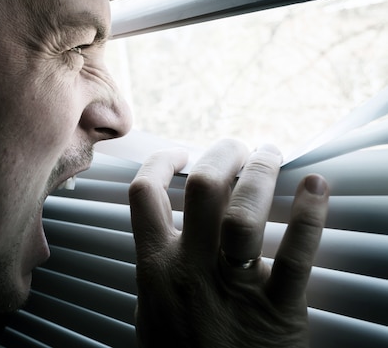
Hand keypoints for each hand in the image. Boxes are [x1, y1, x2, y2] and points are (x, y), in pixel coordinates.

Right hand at [129, 139, 328, 347]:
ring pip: (245, 212)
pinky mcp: (278, 309)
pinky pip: (297, 256)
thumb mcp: (150, 314)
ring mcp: (234, 288)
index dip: (161, 162)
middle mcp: (191, 270)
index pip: (145, 194)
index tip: (180, 153)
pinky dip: (310, 215)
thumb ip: (153, 274)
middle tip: (237, 147)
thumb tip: (157, 236)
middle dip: (222, 154)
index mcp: (156, 268)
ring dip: (261, 171)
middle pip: (202, 187)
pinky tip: (317, 185)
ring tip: (269, 154)